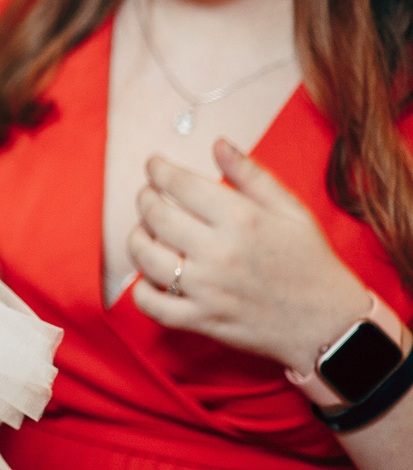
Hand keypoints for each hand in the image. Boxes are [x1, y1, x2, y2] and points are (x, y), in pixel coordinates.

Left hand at [128, 138, 372, 372]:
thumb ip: (250, 174)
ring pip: (145, 256)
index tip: (154, 166)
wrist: (331, 325)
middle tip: (149, 195)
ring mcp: (207, 289)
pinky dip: (141, 290)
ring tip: (147, 231)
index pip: (179, 183)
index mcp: (242, 219)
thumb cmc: (311, 263)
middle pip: (155, 215)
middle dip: (145, 198)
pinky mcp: (202, 320)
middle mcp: (220, 252)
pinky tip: (151, 276)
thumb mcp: (291, 210)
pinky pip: (151, 305)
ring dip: (137, 238)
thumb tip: (218, 143)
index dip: (157, 169)